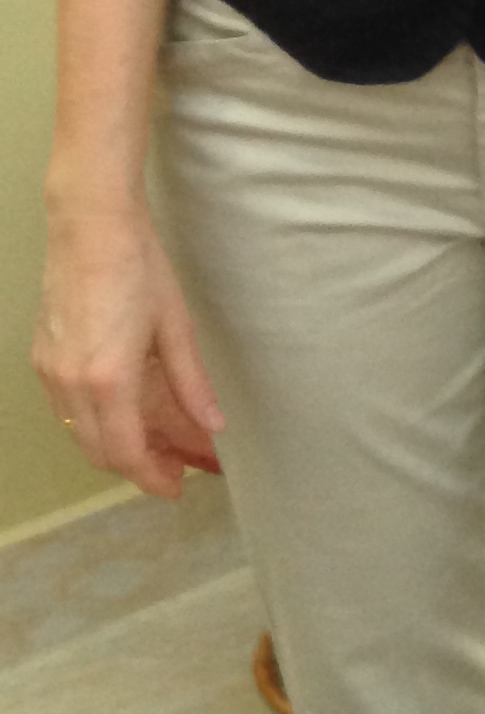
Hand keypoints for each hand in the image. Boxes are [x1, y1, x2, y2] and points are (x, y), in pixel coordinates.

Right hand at [35, 201, 223, 498]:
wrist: (90, 227)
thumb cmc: (139, 268)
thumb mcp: (176, 327)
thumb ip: (192, 383)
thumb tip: (213, 425)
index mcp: (108, 381)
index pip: (125, 454)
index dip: (152, 477)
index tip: (177, 486)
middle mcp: (70, 385)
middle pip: (100, 452)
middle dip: (138, 465)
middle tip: (177, 463)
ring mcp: (50, 372)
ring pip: (81, 433)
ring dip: (116, 444)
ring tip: (158, 438)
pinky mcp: (42, 358)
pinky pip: (67, 409)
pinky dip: (96, 420)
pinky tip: (127, 409)